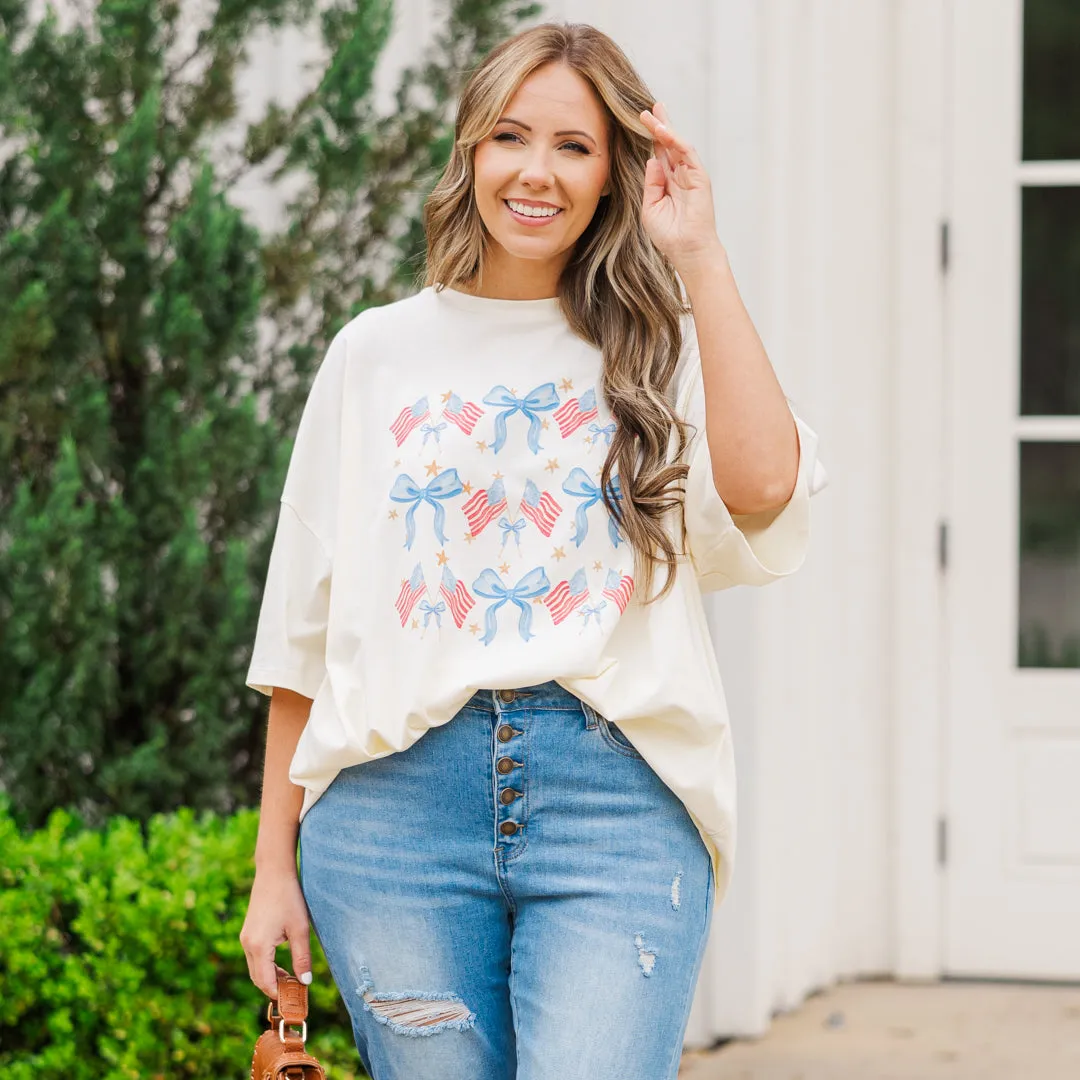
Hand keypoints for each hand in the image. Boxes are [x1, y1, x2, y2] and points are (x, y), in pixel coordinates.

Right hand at [239, 868, 313, 998]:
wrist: (273, 872)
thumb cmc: (289, 897)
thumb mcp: (300, 929)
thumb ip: (302, 957)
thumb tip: (306, 982)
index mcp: (259, 946)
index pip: (265, 982)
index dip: (279, 994)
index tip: (294, 1001)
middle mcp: (247, 944)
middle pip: (258, 978)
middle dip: (274, 988)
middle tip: (294, 994)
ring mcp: (245, 938)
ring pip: (255, 968)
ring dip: (270, 977)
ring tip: (291, 980)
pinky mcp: (248, 932)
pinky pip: (254, 957)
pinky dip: (266, 966)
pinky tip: (282, 965)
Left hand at [639, 102, 724, 272]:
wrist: (687, 251)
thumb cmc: (669, 235)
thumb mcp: (650, 208)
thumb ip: (650, 184)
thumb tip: (652, 160)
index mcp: (668, 183)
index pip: (660, 154)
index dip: (652, 138)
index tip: (642, 121)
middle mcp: (680, 176)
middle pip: (669, 145)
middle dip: (660, 125)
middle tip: (649, 108)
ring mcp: (691, 175)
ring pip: (678, 145)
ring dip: (666, 128)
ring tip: (653, 114)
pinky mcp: (700, 178)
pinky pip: (687, 154)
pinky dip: (676, 141)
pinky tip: (664, 132)